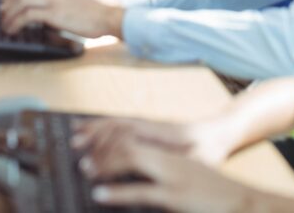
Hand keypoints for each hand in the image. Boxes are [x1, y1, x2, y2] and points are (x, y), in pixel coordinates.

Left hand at [0, 0, 124, 37]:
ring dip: (8, 15)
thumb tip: (46, 11)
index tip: (6, 4)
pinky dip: (15, 23)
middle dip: (6, 5)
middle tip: (2, 17)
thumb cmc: (96, 9)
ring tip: (6, 27)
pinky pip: (26, 15)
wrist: (110, 13)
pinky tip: (13, 30)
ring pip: (19, 2)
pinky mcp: (54, 12)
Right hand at [73, 117, 233, 170]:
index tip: (91, 163)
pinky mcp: (148, 127)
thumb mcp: (195, 161)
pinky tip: (94, 129)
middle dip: (94, 135)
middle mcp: (150, 126)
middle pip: (116, 126)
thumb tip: (157, 172)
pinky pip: (121, 122)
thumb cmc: (208, 149)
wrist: (219, 133)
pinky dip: (104, 123)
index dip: (106, 151)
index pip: (125, 137)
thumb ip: (176, 165)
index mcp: (160, 135)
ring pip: (117, 121)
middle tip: (74, 145)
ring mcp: (148, 124)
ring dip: (96, 126)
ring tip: (75, 132)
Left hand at [82, 140, 256, 212]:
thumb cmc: (214, 191)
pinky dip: (118, 192)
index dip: (105, 131)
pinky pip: (141, 191)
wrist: (245, 201)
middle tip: (79, 154)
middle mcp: (169, 156)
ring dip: (104, 164)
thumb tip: (138, 169)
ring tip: (86, 170)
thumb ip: (162, 168)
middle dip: (99, 144)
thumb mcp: (185, 172)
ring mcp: (172, 174)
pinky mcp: (175, 195)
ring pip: (130, 159)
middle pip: (126, 139)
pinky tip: (101, 195)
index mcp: (170, 149)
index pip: (131, 130)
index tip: (84, 137)